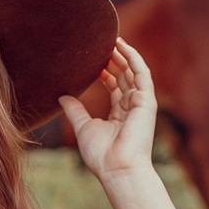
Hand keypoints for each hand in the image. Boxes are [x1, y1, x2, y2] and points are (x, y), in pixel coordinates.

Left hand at [59, 40, 156, 185]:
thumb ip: (75, 110)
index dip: (106, 71)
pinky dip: (133, 58)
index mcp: (120, 113)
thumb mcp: (83, 127)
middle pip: (125, 76)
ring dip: (124, 55)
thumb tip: (61, 96)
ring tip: (112, 39)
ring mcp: (141, 103)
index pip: (115, 86)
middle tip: (102, 44)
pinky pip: (142, 73)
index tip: (94, 59)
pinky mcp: (147, 101)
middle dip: (115, 59)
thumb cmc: (101, 155)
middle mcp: (132, 106)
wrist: (117, 168)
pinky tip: (122, 45)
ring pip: (134, 72)